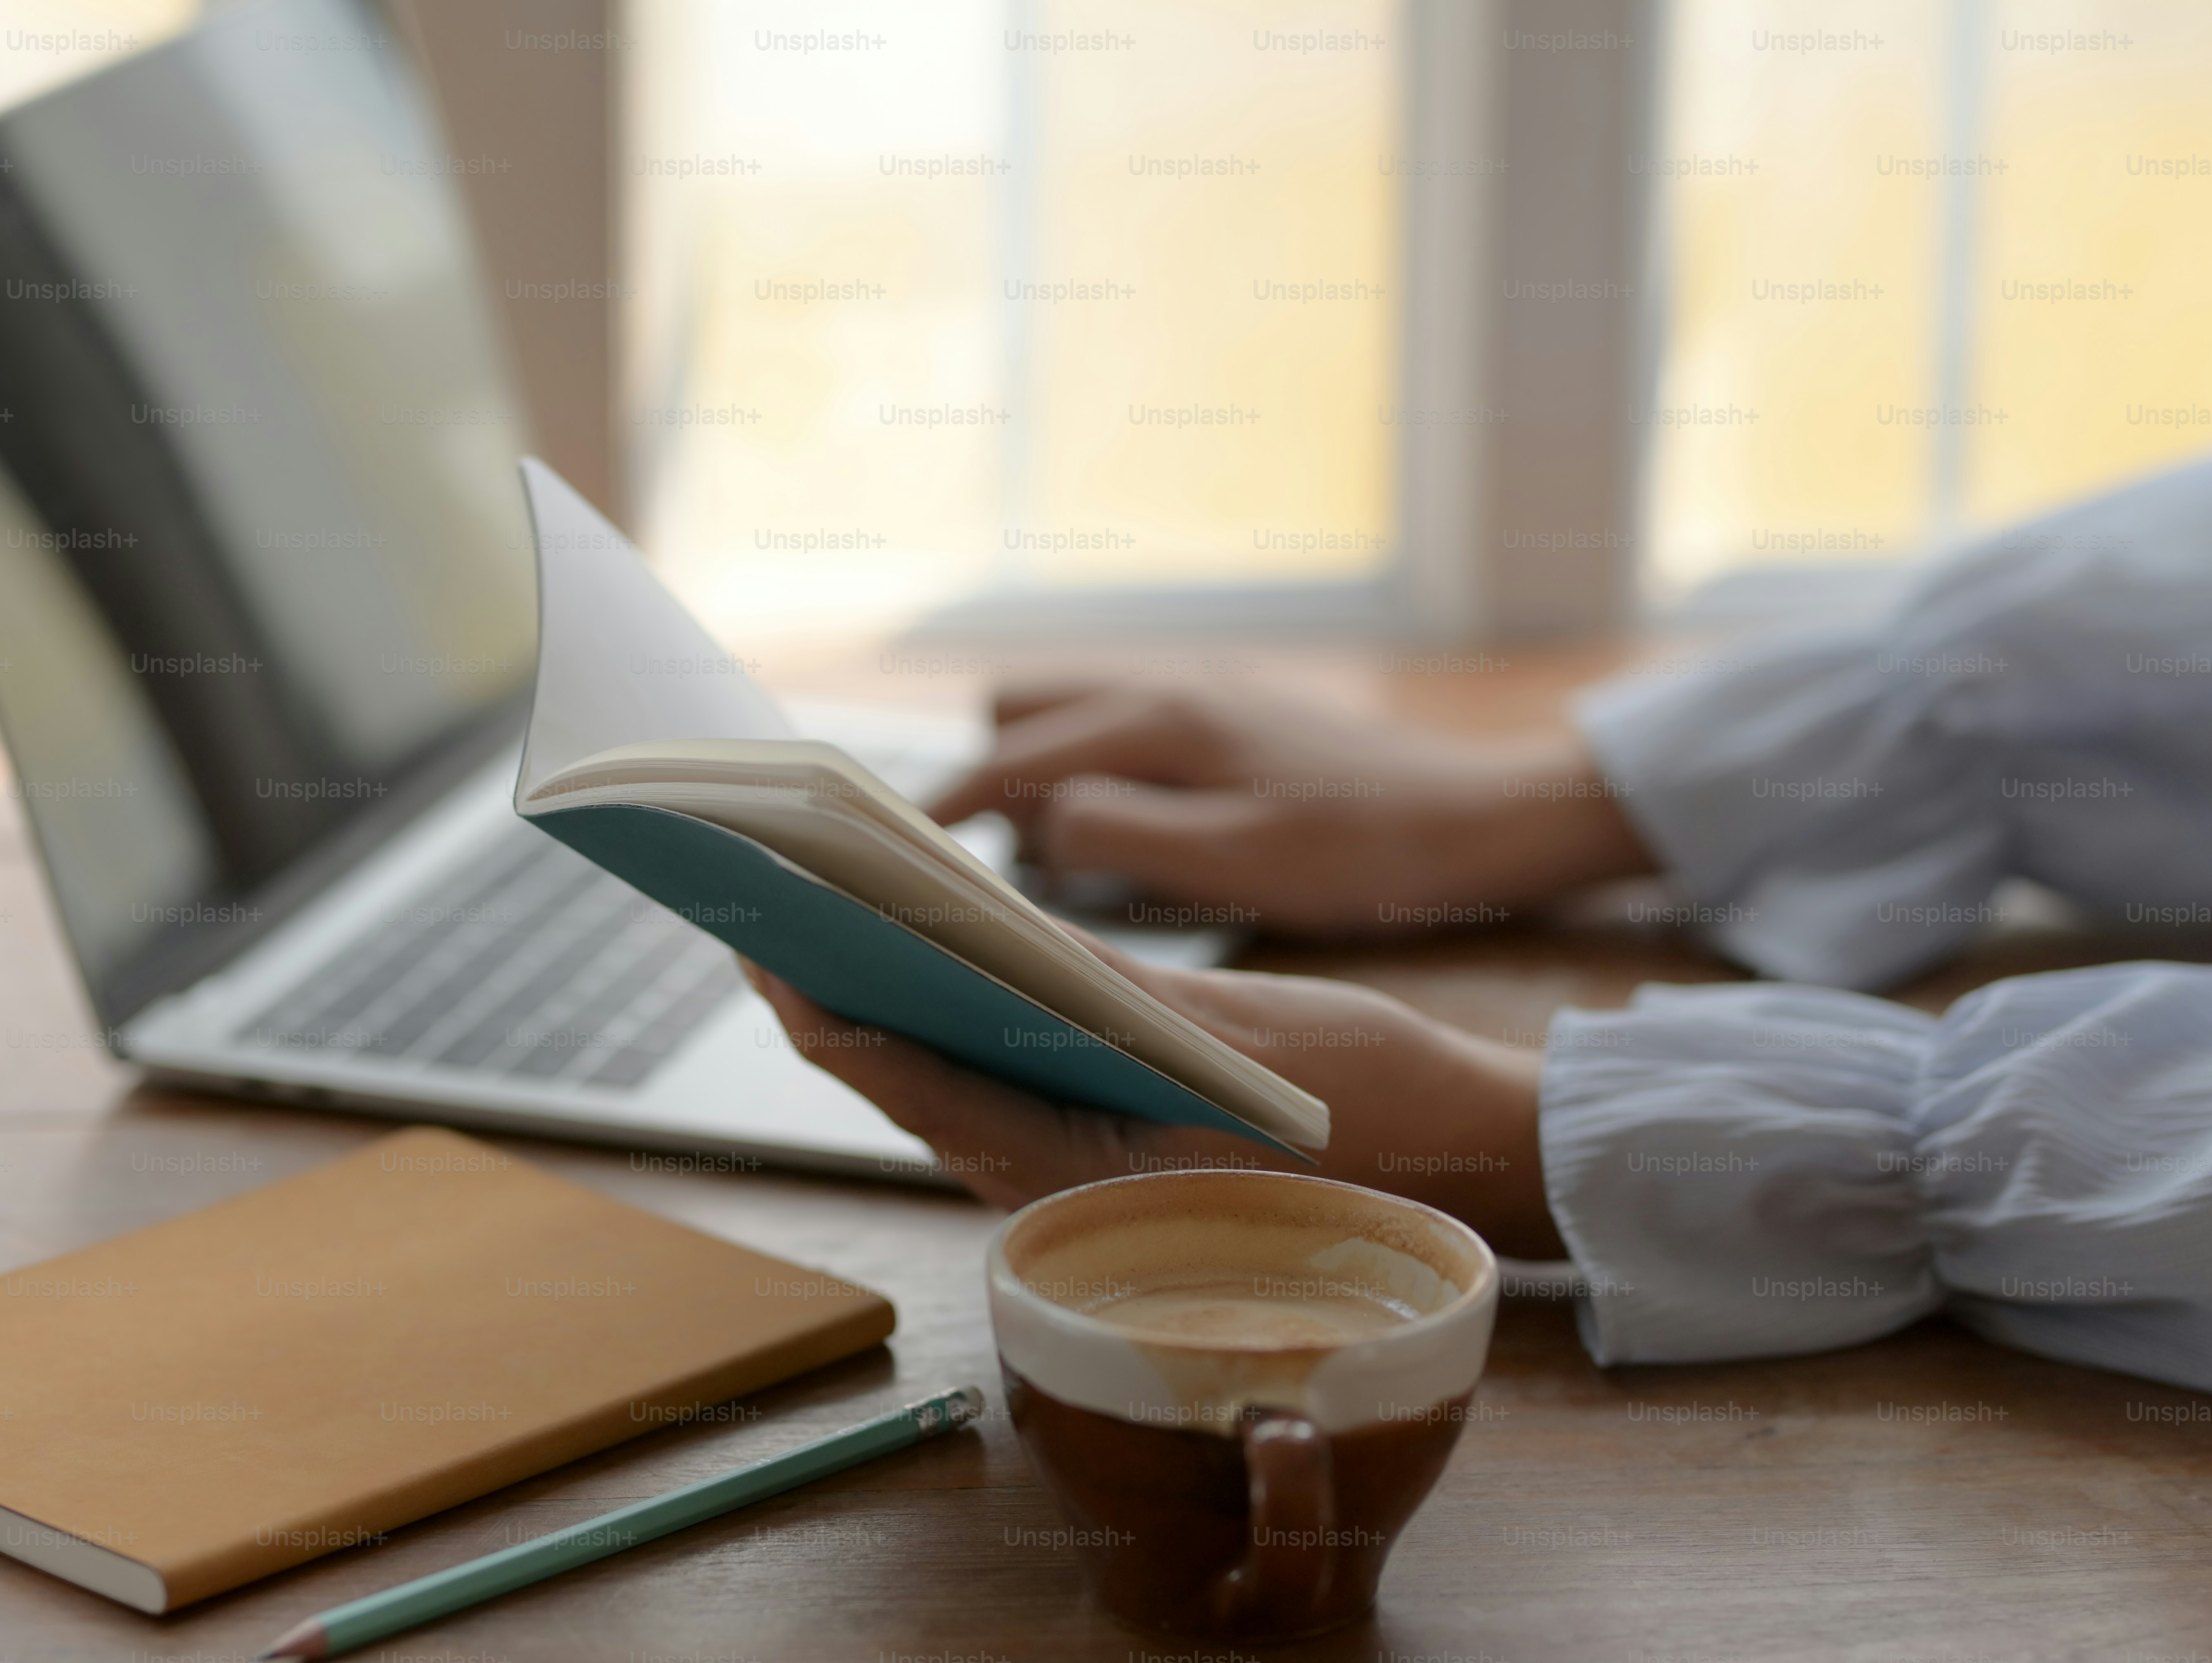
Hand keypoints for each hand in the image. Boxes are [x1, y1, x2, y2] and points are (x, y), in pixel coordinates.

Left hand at [744, 938, 1566, 1260]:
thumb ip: (1105, 987)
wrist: (1462, 1159)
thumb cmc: (1365, 1100)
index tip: (749, 924)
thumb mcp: (1231, 1027)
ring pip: (927, 1073)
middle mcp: (1043, 1175)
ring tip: (813, 901)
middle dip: (816, 979)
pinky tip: (921, 945)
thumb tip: (984, 922)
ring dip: (868, 991)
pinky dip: (939, 1010)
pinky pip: (984, 1073)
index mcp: (1063, 1164)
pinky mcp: (1093, 1140)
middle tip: (753, 886)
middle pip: (888, 1072)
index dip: (807, 995)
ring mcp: (1064, 1162)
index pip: (891, 1075)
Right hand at [924, 682, 1651, 936]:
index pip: (1011, 757)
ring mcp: (1196, 691)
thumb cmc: (1364, 852)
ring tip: (1039, 858)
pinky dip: (1086, 769)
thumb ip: (1126, 836)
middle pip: (1018, 709)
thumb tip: (1036, 824)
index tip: (889, 851)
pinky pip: (1116, 726)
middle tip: (972, 866)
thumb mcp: (1240, 862)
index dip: (941, 808)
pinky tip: (1112, 833)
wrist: (1474, 816)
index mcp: (1160, 721)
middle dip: (980, 778)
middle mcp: (1167, 686)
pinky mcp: (1224, 713)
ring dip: (1033, 771)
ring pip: (1066, 712)